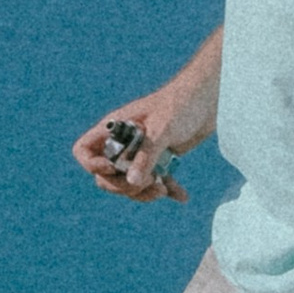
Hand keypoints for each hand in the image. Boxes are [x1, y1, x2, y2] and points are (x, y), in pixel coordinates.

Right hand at [72, 96, 190, 200]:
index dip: (92, 165)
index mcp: (114, 128)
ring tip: (164, 190)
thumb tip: (132, 183)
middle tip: (149, 181)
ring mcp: (141, 153)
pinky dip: (166, 190)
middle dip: (123, 186)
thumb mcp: (162, 129)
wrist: (209, 97)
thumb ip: (146, 155)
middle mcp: (123, 142)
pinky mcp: (160, 160)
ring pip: (129, 184)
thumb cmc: (181, 104)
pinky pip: (155, 182)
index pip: (84, 150)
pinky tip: (181, 195)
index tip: (113, 168)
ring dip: (144, 193)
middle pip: (106, 177)